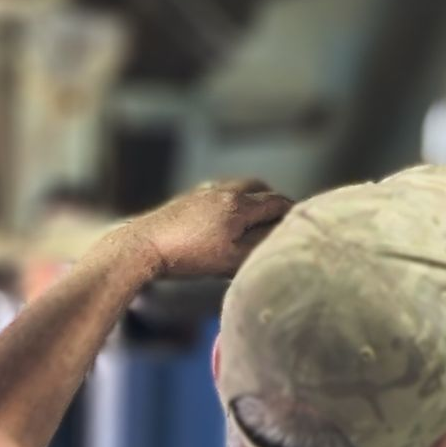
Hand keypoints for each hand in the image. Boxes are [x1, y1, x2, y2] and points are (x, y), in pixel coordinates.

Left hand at [120, 179, 291, 278]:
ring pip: (238, 187)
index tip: (301, 221)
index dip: (291, 212)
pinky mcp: (188, 197)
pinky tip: (224, 220)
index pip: (277, 202)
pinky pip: (219, 192)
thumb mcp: (231, 259)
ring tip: (254, 219)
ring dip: (251, 198)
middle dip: (273, 201)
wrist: (145, 245)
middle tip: (279, 219)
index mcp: (239, 204)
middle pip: (259, 188)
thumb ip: (259, 246)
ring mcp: (204, 191)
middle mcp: (225, 190)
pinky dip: (232, 201)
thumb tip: (280, 237)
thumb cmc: (189, 256)